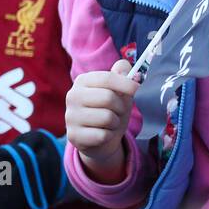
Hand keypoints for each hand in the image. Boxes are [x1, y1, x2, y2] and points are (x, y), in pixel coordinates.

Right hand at [65, 58, 137, 181]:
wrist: (99, 139)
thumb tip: (127, 69)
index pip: (107, 78)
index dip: (126, 83)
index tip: (137, 89)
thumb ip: (122, 76)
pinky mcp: (73, 135)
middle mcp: (73, 96)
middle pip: (108, 98)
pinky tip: (103, 134)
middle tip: (120, 111)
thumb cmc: (111, 110)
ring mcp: (71, 116)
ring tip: (111, 123)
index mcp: (83, 81)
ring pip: (107, 118)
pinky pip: (102, 135)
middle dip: (121, 107)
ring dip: (115, 122)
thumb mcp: (119, 91)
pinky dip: (109, 136)